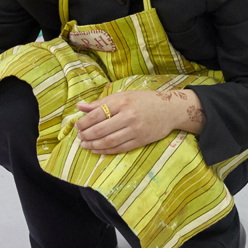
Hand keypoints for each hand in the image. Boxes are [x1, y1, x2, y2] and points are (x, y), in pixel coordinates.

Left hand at [74, 89, 201, 154]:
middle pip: (101, 129)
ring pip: (109, 141)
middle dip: (87, 135)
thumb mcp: (123, 96)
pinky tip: (97, 150)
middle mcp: (128, 116)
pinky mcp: (140, 141)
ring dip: (94, 144)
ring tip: (85, 145)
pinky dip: (106, 150)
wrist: (169, 110)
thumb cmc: (144, 101)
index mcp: (122, 102)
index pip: (97, 114)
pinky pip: (119, 148)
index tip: (77, 126)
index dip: (84, 122)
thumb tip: (80, 106)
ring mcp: (135, 130)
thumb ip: (101, 102)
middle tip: (80, 137)